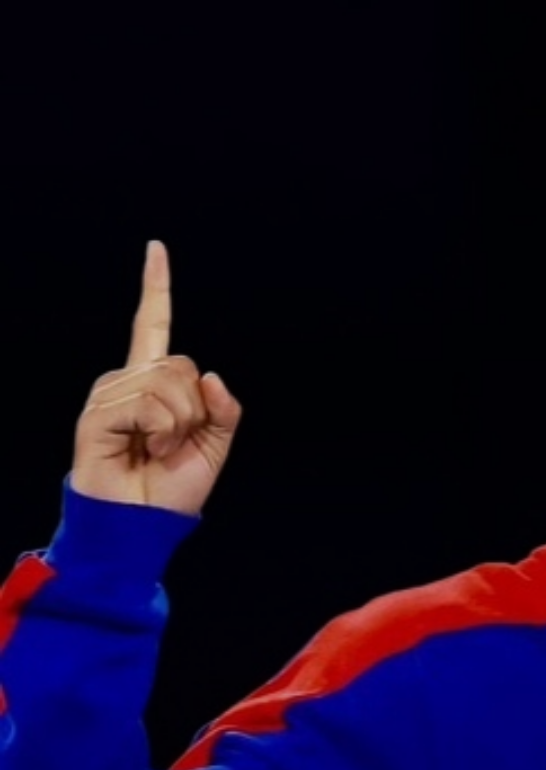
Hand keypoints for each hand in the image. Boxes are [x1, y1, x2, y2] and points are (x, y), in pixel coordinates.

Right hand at [71, 242, 241, 514]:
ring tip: (156, 449)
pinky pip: (150, 405)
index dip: (156, 288)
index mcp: (154, 382)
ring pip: (169, 384)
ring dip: (178, 426)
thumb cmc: (173, 486)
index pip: (153, 325)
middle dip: (195, 410)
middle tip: (174, 443)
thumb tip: (212, 377)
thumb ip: (224, 410)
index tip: (156, 249)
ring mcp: (110, 393)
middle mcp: (128, 379)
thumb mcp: (215, 446)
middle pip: (182, 364)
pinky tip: (143, 450)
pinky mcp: (97, 411)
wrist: (142, 521)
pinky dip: (160, 432)